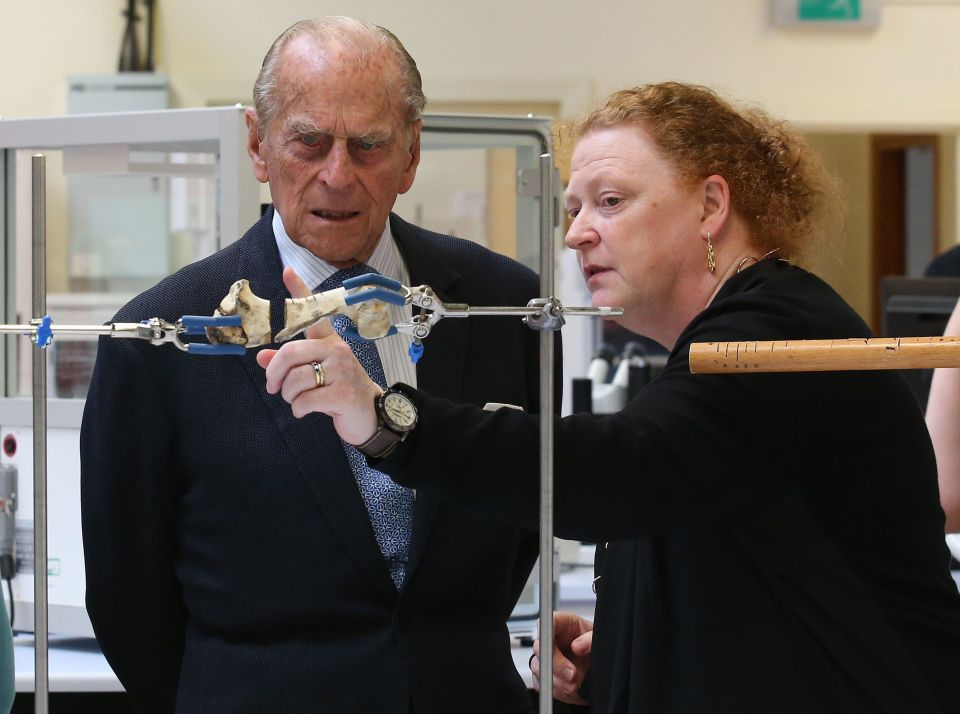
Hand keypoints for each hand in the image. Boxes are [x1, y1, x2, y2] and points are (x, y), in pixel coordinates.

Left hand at [256, 267, 381, 444]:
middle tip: (273, 387)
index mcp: (330, 342)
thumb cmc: (340, 390)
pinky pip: (304, 401)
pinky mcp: (342, 394)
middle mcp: (337, 351)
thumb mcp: (316, 374)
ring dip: (289, 396)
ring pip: (295, 380)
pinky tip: (306, 411)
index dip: (300, 291)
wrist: (371, 415)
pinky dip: (299, 410)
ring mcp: (342, 371)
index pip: (314, 314)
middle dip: (275, 373)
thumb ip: (290, 365)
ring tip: (298, 401)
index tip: (287, 270)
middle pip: (290, 352)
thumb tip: (261, 358)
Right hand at [530, 612, 592, 704]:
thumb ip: (591, 639)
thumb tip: (578, 646)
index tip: (553, 648)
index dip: (546, 633)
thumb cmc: (598, 648)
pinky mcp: (546, 675)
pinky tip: (569, 689)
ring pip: (539, 668)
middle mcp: (552, 639)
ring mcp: (547, 658)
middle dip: (556, 665)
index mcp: (564, 624)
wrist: (601, 669)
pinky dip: (556, 689)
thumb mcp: (600, 639)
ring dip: (557, 680)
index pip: (548, 622)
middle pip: (540, 648)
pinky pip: (541, 684)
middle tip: (572, 674)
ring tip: (574, 685)